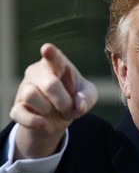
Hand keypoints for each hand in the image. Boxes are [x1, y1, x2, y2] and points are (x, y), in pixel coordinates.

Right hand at [10, 43, 96, 158]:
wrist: (59, 118)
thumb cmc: (74, 98)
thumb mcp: (88, 96)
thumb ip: (87, 97)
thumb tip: (79, 106)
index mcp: (57, 65)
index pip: (54, 57)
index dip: (51, 53)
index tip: (47, 49)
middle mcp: (37, 72)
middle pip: (49, 84)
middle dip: (64, 101)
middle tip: (69, 108)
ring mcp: (24, 88)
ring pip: (31, 95)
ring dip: (48, 109)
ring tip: (54, 112)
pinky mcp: (17, 107)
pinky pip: (19, 113)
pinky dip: (33, 121)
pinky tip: (44, 124)